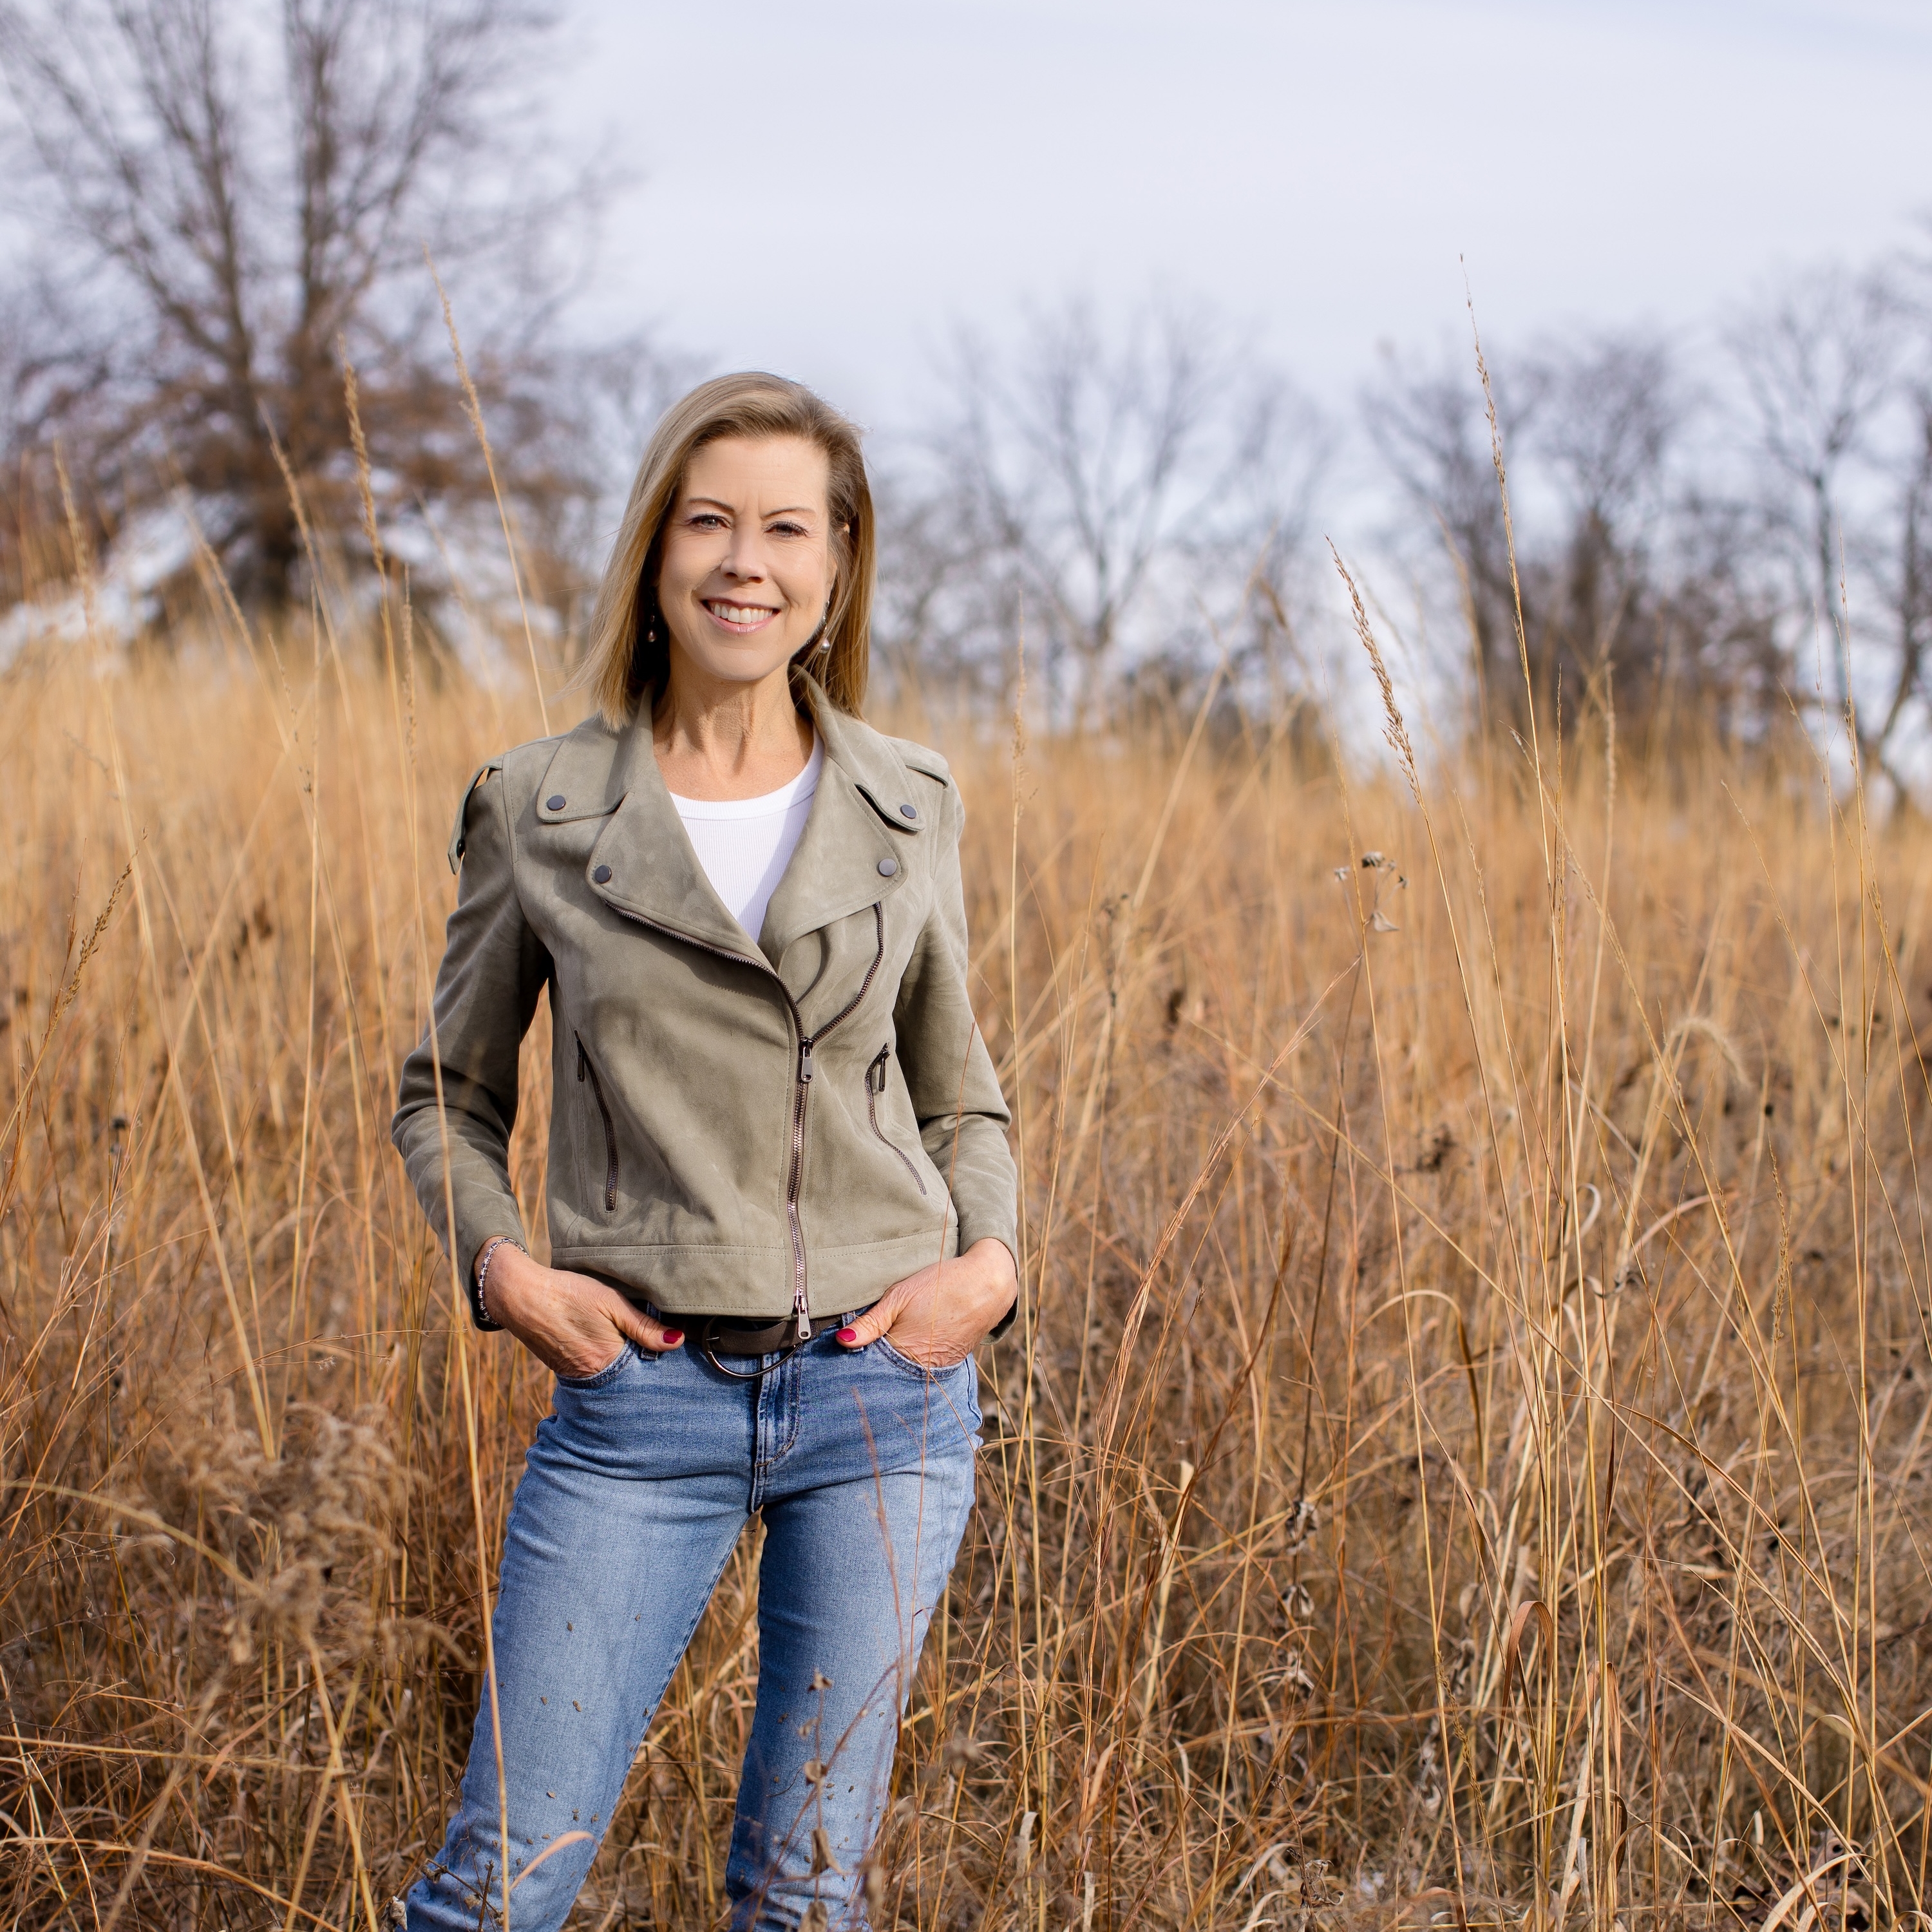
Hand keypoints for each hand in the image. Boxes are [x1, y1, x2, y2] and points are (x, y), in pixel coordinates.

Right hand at [482, 1243, 683, 1378]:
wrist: (519, 1296)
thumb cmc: (568, 1294)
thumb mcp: (610, 1302)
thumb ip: (643, 1326)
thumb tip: (677, 1341)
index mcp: (607, 1360)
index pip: (644, 1372)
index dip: (658, 1362)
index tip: (670, 1353)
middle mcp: (591, 1376)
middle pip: (628, 1378)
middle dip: (642, 1369)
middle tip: (654, 1350)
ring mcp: (575, 1375)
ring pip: (610, 1376)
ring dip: (623, 1366)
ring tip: (634, 1348)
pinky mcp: (563, 1369)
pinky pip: (592, 1373)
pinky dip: (603, 1364)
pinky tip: (607, 1347)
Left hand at [834, 1238, 1017, 1369]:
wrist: (988, 1284)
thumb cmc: (942, 1285)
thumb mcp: (901, 1295)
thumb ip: (871, 1322)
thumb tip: (842, 1341)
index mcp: (905, 1352)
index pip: (869, 1367)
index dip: (856, 1358)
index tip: (842, 1352)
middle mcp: (922, 1368)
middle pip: (887, 1373)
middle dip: (873, 1364)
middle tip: (861, 1348)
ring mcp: (938, 1369)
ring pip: (904, 1372)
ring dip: (892, 1364)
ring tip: (888, 1344)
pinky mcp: (950, 1364)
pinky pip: (923, 1369)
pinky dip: (912, 1361)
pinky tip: (908, 1346)